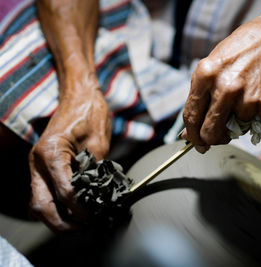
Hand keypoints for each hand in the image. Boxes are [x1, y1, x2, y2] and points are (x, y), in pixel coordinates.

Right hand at [29, 77, 110, 231]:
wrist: (79, 96)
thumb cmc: (90, 114)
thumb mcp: (99, 144)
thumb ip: (95, 171)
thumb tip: (98, 197)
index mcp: (51, 152)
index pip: (64, 191)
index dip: (79, 208)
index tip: (93, 216)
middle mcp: (37, 160)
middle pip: (41, 204)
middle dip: (60, 221)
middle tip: (82, 227)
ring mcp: (36, 163)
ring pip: (37, 201)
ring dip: (55, 216)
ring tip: (77, 223)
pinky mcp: (42, 165)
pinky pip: (42, 192)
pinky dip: (54, 205)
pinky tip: (72, 209)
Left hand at [182, 10, 260, 151]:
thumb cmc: (240, 54)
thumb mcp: (214, 67)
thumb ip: (200, 99)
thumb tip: (188, 135)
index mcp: (206, 74)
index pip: (191, 116)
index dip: (193, 135)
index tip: (197, 143)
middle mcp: (226, 86)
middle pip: (211, 131)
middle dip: (214, 139)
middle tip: (221, 136)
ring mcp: (249, 96)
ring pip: (239, 128)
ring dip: (244, 120)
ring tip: (250, 95)